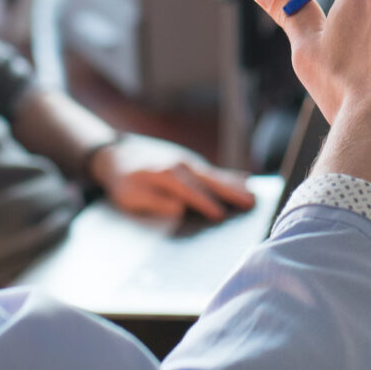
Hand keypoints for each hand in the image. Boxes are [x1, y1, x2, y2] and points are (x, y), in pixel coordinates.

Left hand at [91, 134, 256, 222]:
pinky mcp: (190, 162)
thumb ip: (154, 201)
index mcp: (166, 174)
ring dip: (234, 184)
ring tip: (254, 194)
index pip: (189, 191)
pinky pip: (212, 170)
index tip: (220, 216)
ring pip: (215, 174)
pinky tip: (245, 180)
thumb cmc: (123, 180)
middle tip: (251, 202)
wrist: (116, 153)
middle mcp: (180, 164)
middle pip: (209, 180)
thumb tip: (179, 208)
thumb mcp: (129, 196)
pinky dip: (229, 176)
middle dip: (230, 192)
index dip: (204, 203)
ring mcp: (187, 161)